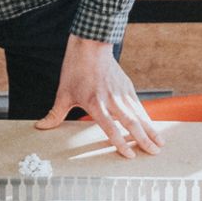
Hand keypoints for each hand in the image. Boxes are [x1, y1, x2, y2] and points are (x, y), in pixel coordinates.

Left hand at [38, 36, 161, 158]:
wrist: (90, 45)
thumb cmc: (76, 69)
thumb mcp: (63, 93)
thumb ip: (55, 114)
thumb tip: (41, 127)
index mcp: (95, 103)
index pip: (110, 127)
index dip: (119, 142)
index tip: (129, 154)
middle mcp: (111, 100)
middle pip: (131, 123)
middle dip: (143, 139)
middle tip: (154, 153)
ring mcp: (122, 93)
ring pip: (140, 115)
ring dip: (151, 130)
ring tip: (160, 144)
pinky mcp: (127, 87)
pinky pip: (139, 106)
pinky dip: (147, 118)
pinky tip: (153, 128)